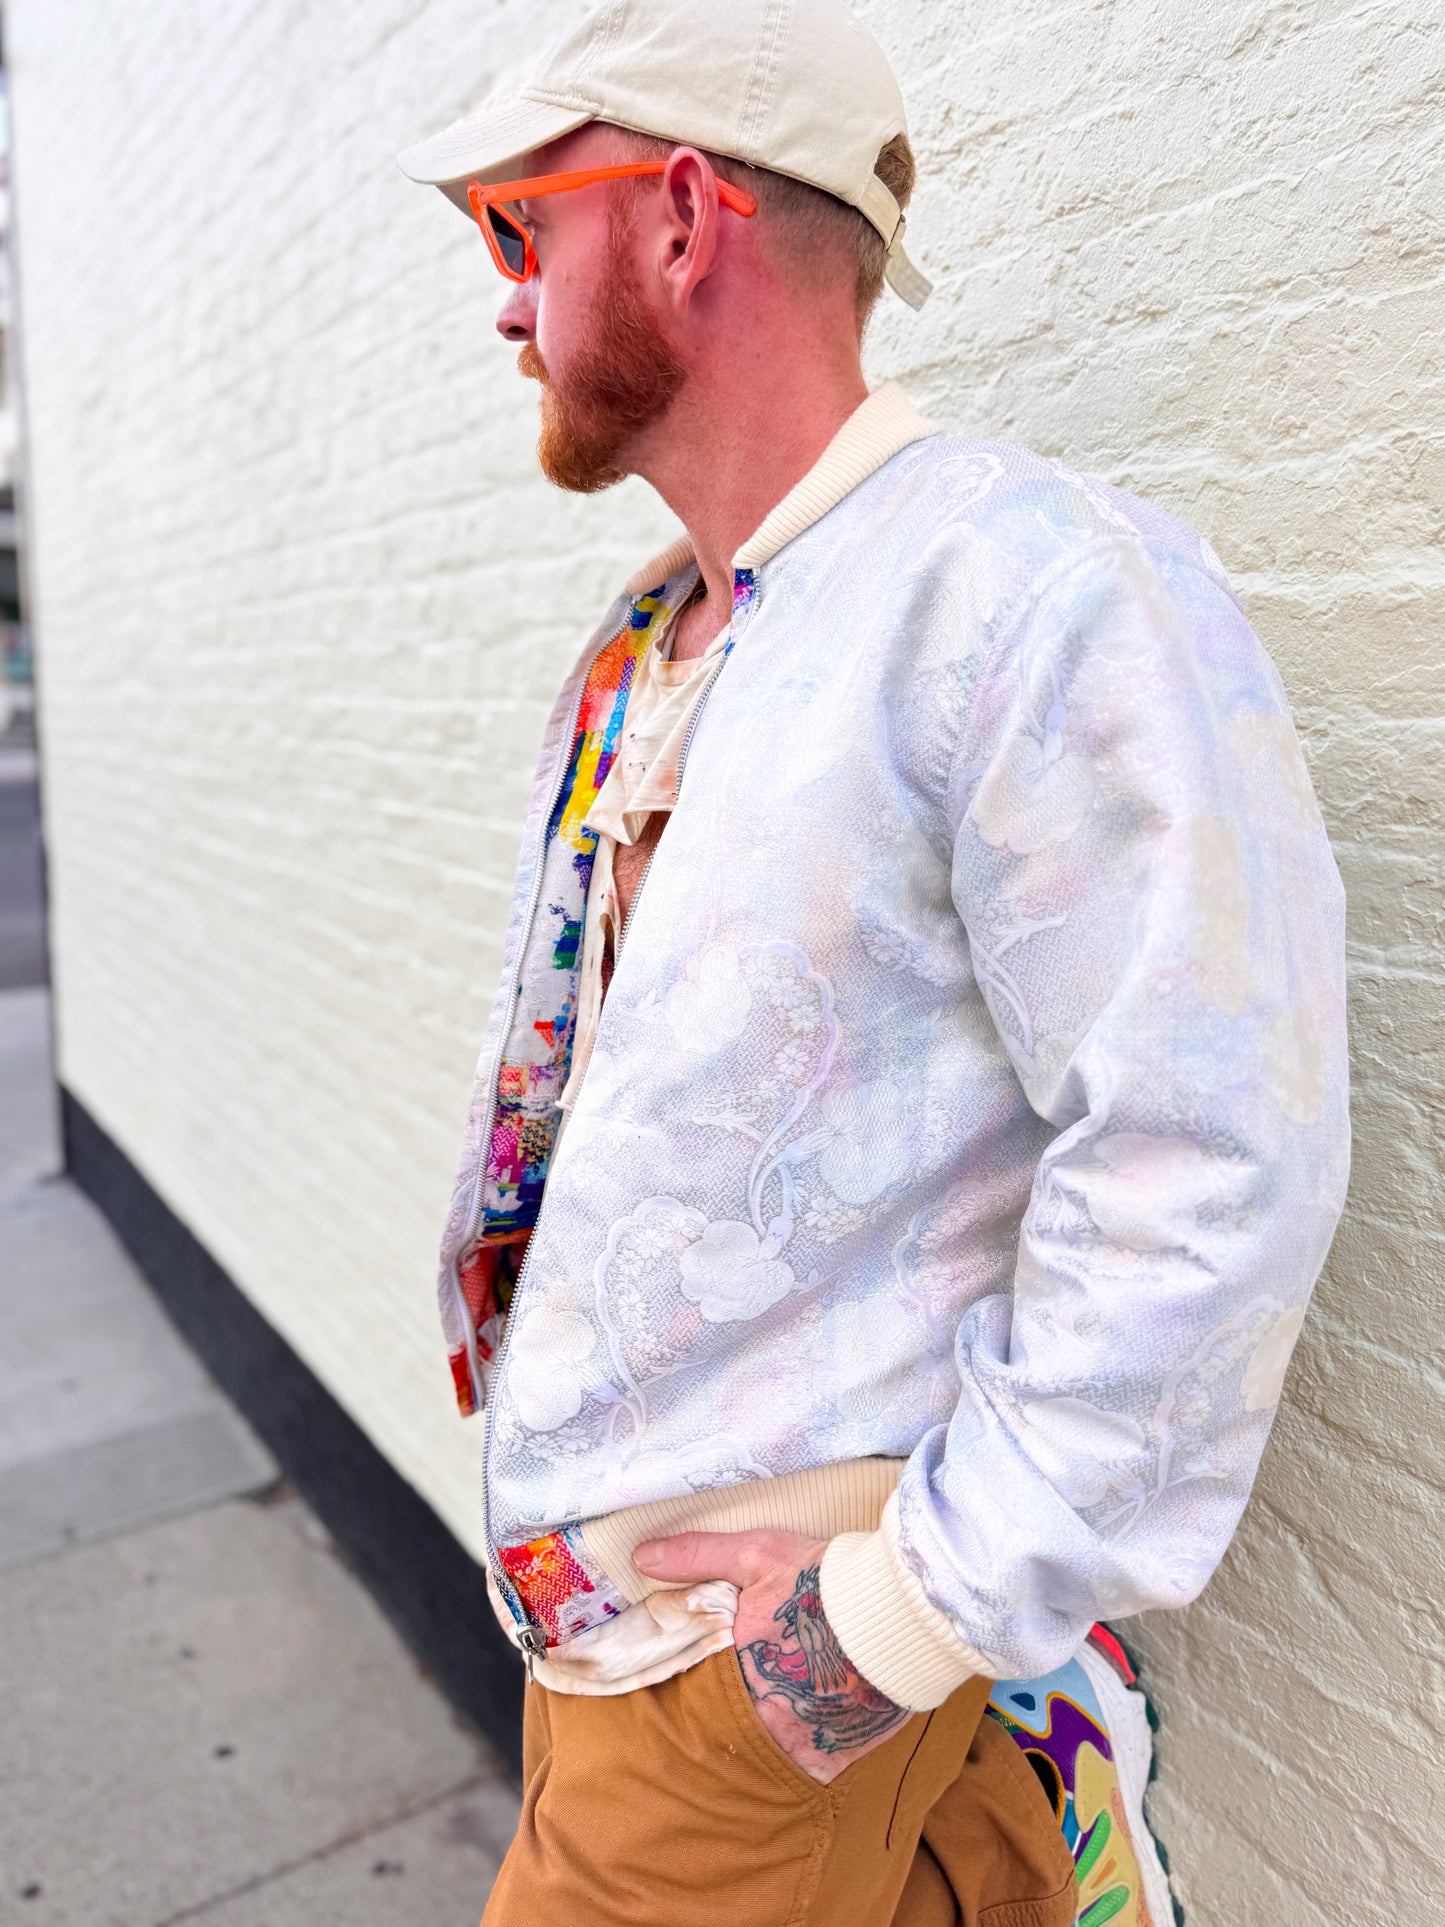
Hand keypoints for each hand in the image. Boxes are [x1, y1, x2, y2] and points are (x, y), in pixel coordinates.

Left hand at [632, 1528, 909, 1784]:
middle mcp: (748, 1710)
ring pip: (754, 1747)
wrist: (898, 1614)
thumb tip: (642, 1557)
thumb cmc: (822, 1580)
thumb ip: (697, 1556)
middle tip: (743, 1689)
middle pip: (717, 1719)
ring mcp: (785, 1742)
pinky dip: (799, 1752)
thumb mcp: (756, 1553)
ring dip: (758, 1733)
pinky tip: (806, 1728)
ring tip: (774, 1710)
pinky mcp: (822, 1761)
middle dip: (722, 1708)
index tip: (696, 1667)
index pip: (684, 1678)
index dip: (690, 1673)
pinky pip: (798, 1767)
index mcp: (724, 1661)